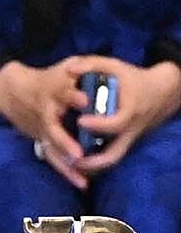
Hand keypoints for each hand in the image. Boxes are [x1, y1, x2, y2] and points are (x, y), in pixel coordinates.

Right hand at [0, 58, 90, 188]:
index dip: (72, 97)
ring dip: (66, 166)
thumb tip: (98, 69)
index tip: (84, 100)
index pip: (62, 93)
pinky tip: (82, 183)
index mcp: (52, 92)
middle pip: (53, 130)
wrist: (12, 92)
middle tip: (78, 155)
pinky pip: (53, 158)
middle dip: (65, 143)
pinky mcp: (41, 141)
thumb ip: (81, 67)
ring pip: (52, 150)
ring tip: (82, 179)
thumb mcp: (63, 67)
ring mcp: (41, 130)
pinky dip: (66, 172)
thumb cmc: (46, 79)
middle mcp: (46, 113)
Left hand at [71, 58, 180, 173]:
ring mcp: (129, 139)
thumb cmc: (135, 78)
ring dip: (92, 167)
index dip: (97, 124)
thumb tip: (69, 69)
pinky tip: (77, 163)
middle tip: (71, 160)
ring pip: (112, 161)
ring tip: (70, 167)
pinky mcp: (126, 142)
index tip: (80, 120)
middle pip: (114, 155)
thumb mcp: (116, 67)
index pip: (115, 124)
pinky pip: (112, 156)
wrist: (162, 91)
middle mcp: (130, 130)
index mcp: (129, 112)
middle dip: (92, 162)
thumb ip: (93, 65)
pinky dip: (96, 162)